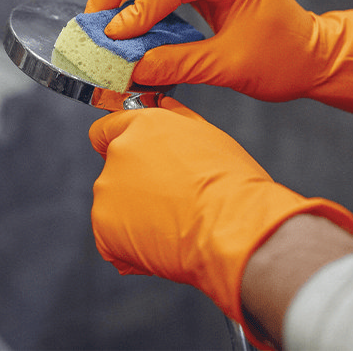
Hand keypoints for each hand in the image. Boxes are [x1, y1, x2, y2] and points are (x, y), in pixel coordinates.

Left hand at [88, 96, 352, 333]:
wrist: (244, 231)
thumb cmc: (240, 184)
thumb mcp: (206, 137)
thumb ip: (174, 123)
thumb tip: (158, 109)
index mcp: (142, 124)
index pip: (108, 122)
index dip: (123, 136)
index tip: (132, 151)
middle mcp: (117, 154)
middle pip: (115, 164)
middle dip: (137, 178)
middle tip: (175, 197)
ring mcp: (110, 193)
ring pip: (118, 201)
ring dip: (138, 211)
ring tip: (179, 223)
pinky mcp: (110, 230)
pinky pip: (116, 237)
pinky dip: (133, 241)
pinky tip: (168, 243)